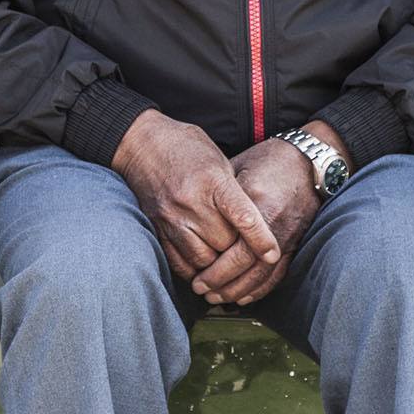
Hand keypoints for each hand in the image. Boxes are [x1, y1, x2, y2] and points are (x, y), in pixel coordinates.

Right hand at [111, 111, 279, 303]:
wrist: (142, 143)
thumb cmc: (187, 147)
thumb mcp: (219, 160)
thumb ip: (235, 191)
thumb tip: (256, 224)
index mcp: (213, 180)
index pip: (244, 218)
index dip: (261, 240)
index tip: (272, 255)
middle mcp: (191, 202)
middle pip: (225, 244)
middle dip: (238, 250)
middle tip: (245, 248)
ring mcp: (171, 217)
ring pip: (204, 260)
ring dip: (217, 263)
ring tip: (224, 258)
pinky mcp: (156, 228)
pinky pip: (180, 263)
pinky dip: (195, 269)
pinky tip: (203, 265)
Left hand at [208, 120, 347, 306]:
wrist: (308, 161)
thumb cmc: (267, 161)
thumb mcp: (237, 169)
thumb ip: (218, 195)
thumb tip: (192, 216)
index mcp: (254, 202)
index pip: (234, 246)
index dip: (214, 268)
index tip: (195, 277)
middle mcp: (273, 222)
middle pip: (247, 265)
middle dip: (222, 283)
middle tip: (201, 290)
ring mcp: (287, 235)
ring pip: (263, 274)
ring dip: (238, 291)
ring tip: (217, 298)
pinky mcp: (295, 242)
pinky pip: (279, 274)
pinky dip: (260, 289)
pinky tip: (243, 297)